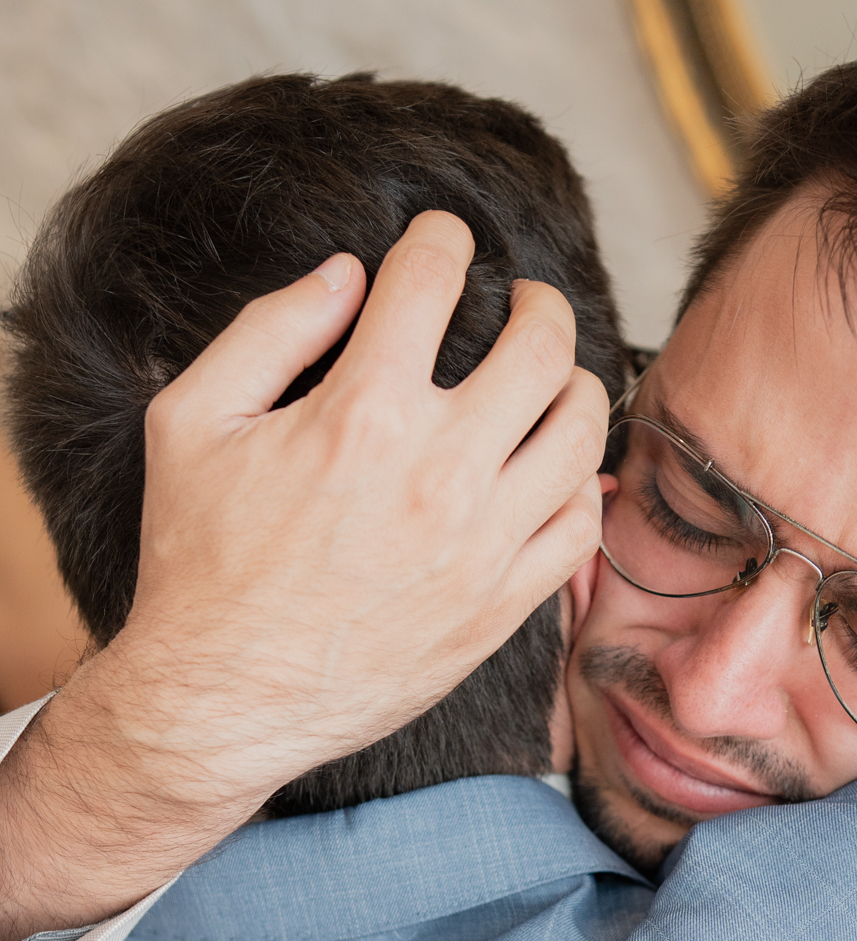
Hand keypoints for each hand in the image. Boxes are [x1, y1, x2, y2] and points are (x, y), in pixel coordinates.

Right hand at [1, 211, 607, 940]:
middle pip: (541, 344)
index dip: (442, 240)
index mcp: (363, 414)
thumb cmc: (198, 564)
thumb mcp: (191, 423)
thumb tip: (346, 274)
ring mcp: (483, 545)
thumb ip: (269, 329)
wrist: (224, 700)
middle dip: (534, 302)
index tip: (442, 244)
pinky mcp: (501, 606)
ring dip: (572, 385)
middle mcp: (440, 473)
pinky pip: (580, 525)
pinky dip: (578, 484)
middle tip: (518, 304)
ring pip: (581, 430)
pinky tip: (548, 470)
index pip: (435, 280)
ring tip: (546, 381)